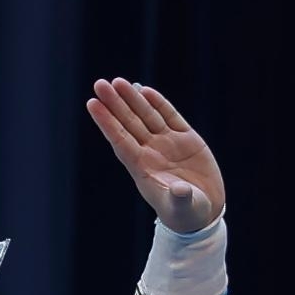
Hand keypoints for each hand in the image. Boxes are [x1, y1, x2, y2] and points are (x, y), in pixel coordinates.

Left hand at [87, 78, 223, 232]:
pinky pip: (170, 117)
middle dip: (115, 103)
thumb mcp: (182, 206)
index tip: (92, 104)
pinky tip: (146, 91)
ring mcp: (167, 144)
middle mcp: (151, 152)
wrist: (202, 211)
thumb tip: (179, 190)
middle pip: (129, 123)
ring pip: (146, 116)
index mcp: (143, 167)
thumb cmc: (186, 212)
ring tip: (118, 82)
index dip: (106, 122)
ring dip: (133, 99)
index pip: (120, 139)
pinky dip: (159, 104)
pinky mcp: (186, 140)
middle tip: (100, 83)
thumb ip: (179, 197)